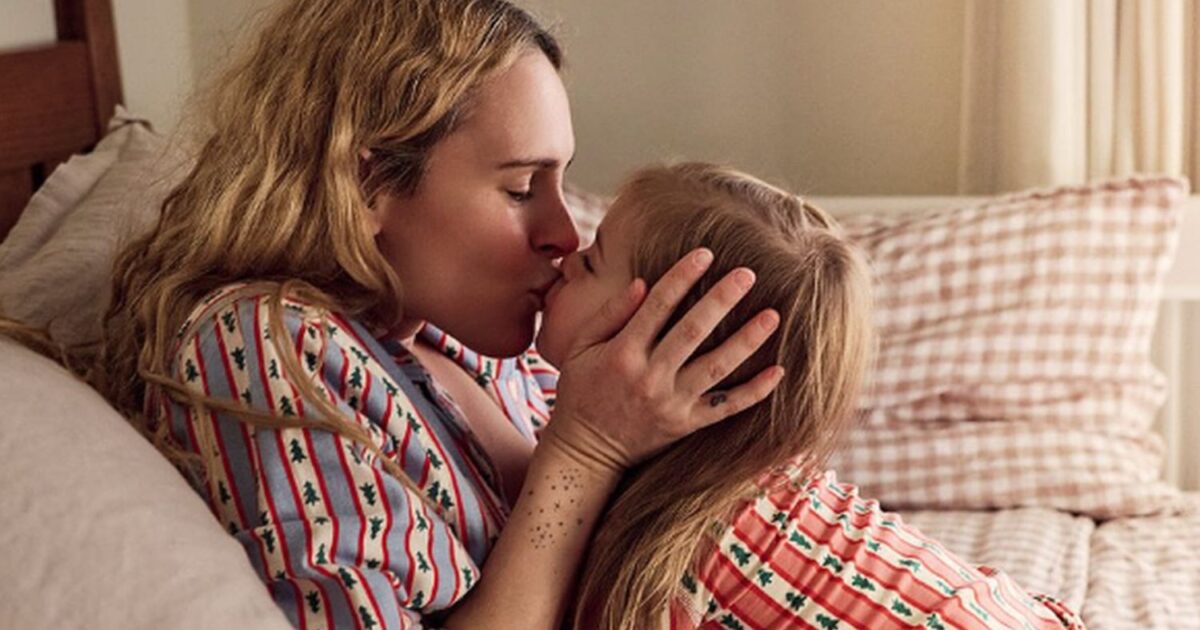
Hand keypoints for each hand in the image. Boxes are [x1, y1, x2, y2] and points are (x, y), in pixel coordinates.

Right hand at [543, 247, 784, 473]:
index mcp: (623, 353)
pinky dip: (755, 391)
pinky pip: (726, 407)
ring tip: (773, 315)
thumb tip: (642, 282)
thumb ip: (609, 314)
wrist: (585, 452)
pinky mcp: (687, 425)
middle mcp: (650, 377)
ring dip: (747, 340)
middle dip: (721, 300)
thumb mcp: (579, 348)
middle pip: (692, 332)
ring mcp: (672, 404)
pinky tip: (778, 371)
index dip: (682, 277)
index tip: (705, 254)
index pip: (657, 307)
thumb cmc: (580, 391)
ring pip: (717, 368)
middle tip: (748, 274)